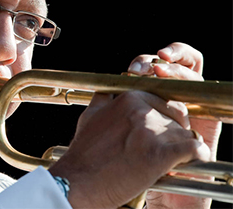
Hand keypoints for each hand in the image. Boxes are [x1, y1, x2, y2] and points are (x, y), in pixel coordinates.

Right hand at [48, 42, 211, 208]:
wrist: (78, 181)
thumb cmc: (83, 153)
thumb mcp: (90, 116)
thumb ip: (105, 99)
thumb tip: (112, 92)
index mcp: (128, 97)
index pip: (164, 101)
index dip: (166, 118)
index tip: (159, 133)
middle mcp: (141, 110)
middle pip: (178, 116)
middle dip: (176, 131)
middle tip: (165, 147)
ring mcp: (151, 131)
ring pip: (185, 133)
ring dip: (181, 147)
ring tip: (168, 160)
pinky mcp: (160, 154)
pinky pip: (194, 149)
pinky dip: (196, 156)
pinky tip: (184, 163)